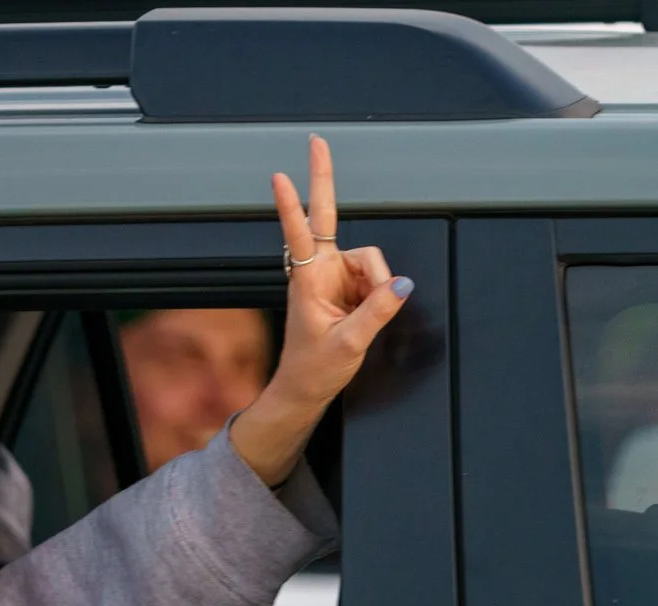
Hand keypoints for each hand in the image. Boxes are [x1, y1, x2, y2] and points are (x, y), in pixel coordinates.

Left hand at [229, 135, 412, 483]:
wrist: (306, 389)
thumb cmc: (314, 368)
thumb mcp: (349, 345)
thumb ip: (376, 313)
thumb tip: (401, 284)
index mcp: (307, 282)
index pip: (299, 235)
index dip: (292, 205)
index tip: (278, 177)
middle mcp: (319, 271)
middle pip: (329, 219)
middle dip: (323, 179)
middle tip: (316, 141)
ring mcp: (334, 276)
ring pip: (371, 259)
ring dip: (376, 285)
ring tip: (361, 317)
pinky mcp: (347, 285)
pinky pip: (377, 277)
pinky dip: (380, 293)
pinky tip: (367, 314)